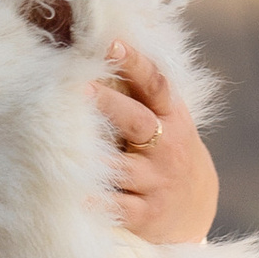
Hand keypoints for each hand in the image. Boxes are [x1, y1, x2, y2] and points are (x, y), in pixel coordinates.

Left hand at [95, 42, 216, 244]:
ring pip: (121, 167)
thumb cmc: (166, 149)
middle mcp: (167, 147)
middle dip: (108, 104)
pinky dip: (98, 202)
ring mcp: (157, 181)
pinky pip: (118, 207)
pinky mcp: (147, 214)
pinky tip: (76, 195)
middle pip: (137, 121)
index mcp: (172, 116)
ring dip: (94, 157)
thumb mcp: (167, 119)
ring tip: (62, 144)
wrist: (196, 207)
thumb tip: (97, 47)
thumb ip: (139, 92)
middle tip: (78, 89)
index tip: (111, 44)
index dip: (135, 63)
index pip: (155, 85)